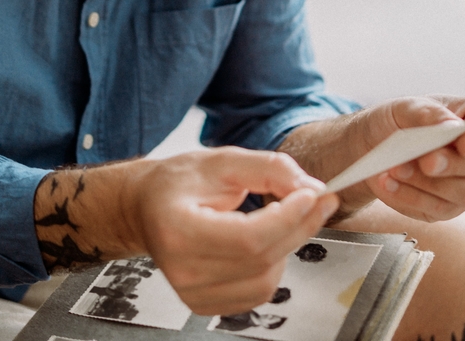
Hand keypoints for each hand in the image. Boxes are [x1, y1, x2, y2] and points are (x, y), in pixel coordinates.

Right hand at [34, 147, 338, 316]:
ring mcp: (193, 293)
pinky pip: (258, 292)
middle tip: (317, 198)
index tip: (310, 194)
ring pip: (266, 280)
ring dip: (287, 245)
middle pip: (261, 259)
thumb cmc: (177, 182)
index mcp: (179, 230)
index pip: (247, 238)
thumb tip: (310, 187)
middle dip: (298, 226)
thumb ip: (267, 168)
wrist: (147, 207)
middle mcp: (183, 270)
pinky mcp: (205, 305)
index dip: (287, 218)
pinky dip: (273, 264)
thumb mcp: (221, 160)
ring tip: (283, 214)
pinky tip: (266, 239)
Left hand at [362, 96, 464, 221]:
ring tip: (396, 170)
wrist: (374, 143)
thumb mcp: (406, 107)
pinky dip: (411, 196)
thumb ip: (429, 113)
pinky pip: (439, 208)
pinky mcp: (450, 207)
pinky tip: (389, 184)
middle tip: (426, 162)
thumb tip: (450, 127)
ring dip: (430, 183)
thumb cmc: (398, 119)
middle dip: (455, 164)